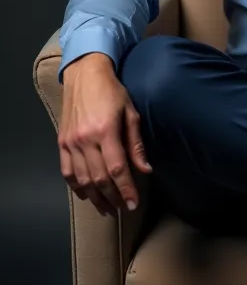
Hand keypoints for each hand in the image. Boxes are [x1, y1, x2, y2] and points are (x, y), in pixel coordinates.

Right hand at [58, 54, 152, 216]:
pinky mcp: (62, 142)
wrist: (85, 74)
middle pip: (99, 178)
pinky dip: (76, 186)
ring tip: (106, 209)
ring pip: (82, 179)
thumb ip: (136, 144)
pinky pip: (67, 171)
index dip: (126, 189)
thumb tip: (146, 169)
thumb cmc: (112, 91)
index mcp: (106, 131)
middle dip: (112, 198)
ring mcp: (71, 142)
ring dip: (95, 198)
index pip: (117, 169)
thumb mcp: (131, 113)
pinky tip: (86, 195)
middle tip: (122, 210)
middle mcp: (85, 139)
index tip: (133, 204)